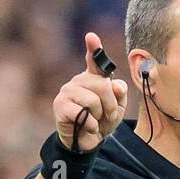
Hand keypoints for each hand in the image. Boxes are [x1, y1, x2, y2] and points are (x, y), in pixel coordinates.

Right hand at [53, 32, 127, 152]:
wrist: (88, 142)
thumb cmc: (101, 121)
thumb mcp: (117, 108)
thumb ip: (119, 94)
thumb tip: (116, 84)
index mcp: (93, 78)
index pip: (94, 60)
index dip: (93, 48)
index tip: (91, 37)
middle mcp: (78, 80)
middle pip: (102, 85)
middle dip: (111, 104)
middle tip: (109, 115)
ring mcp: (67, 91)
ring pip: (93, 99)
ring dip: (100, 115)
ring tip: (95, 120)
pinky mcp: (60, 105)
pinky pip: (83, 113)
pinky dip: (91, 125)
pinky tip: (88, 127)